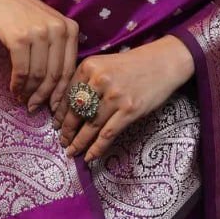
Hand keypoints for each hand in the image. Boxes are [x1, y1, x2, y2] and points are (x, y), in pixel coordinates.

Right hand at [0, 0, 79, 112]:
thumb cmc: (19, 13)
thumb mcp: (46, 26)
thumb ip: (56, 49)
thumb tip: (55, 87)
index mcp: (70, 28)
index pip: (69, 69)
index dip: (61, 92)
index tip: (53, 106)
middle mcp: (59, 29)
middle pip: (55, 75)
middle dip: (44, 96)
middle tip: (34, 109)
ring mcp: (40, 33)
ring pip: (39, 76)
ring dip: (29, 93)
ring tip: (22, 100)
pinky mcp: (20, 38)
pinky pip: (22, 71)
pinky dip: (18, 85)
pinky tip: (13, 90)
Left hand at [53, 36, 194, 163]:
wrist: (163, 63)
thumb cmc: (131, 65)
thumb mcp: (104, 65)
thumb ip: (86, 81)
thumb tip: (67, 108)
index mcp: (89, 66)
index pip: (68, 95)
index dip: (60, 114)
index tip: (56, 125)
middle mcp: (99, 80)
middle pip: (77, 112)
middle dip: (67, 131)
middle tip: (62, 142)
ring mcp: (115, 96)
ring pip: (90, 126)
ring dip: (79, 142)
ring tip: (72, 151)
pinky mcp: (129, 110)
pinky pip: (107, 134)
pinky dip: (97, 148)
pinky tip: (89, 156)